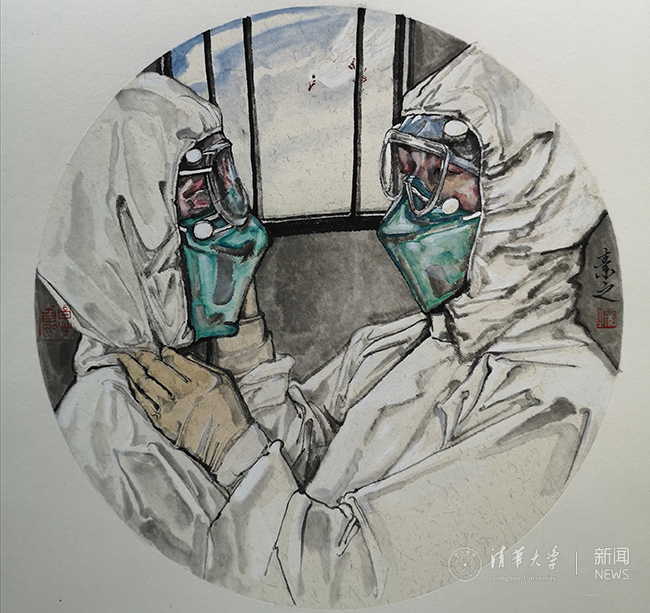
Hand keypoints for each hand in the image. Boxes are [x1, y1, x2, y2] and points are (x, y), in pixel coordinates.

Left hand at [118, 347, 252, 471]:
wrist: (227, 446)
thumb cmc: (230, 413)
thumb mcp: (225, 383)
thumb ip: (204, 368)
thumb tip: (184, 358)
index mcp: (202, 379)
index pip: (176, 360)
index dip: (165, 352)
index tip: (161, 349)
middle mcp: (184, 391)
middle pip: (156, 368)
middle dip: (143, 356)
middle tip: (135, 350)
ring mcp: (170, 407)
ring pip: (145, 383)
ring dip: (132, 368)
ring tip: (124, 359)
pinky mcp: (162, 422)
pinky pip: (143, 401)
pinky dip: (135, 389)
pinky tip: (130, 381)